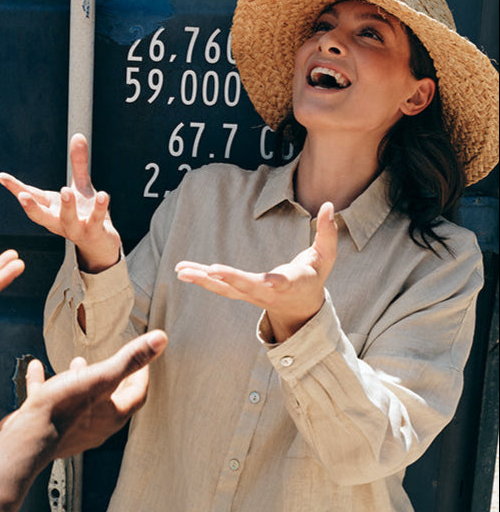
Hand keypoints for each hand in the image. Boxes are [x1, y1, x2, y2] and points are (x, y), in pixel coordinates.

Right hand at [0, 133, 120, 272]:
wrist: (101, 245)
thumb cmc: (85, 215)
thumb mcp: (80, 187)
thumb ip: (78, 163)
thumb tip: (78, 135)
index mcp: (51, 209)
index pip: (31, 196)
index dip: (15, 187)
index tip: (1, 177)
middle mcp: (59, 221)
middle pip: (41, 216)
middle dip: (31, 207)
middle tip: (22, 197)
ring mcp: (76, 229)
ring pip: (68, 219)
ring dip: (67, 206)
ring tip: (66, 190)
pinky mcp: (94, 233)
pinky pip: (96, 220)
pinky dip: (99, 208)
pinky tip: (103, 195)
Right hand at [0, 330, 167, 458]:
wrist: (26, 439)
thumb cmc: (64, 409)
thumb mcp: (101, 377)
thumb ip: (131, 358)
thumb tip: (160, 339)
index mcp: (113, 414)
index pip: (137, 393)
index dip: (142, 374)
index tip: (141, 360)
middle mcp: (96, 424)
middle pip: (112, 399)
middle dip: (114, 378)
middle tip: (116, 363)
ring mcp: (71, 427)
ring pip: (81, 400)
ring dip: (81, 380)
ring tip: (78, 362)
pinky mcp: (47, 425)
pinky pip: (49, 400)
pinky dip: (46, 383)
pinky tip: (36, 368)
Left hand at [175, 202, 337, 341]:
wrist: (300, 306)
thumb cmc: (314, 276)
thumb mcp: (326, 255)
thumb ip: (327, 232)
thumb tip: (330, 205)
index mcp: (292, 284)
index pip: (282, 283)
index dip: (274, 282)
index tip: (268, 281)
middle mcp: (268, 293)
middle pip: (247, 287)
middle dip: (230, 280)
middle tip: (212, 271)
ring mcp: (251, 295)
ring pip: (226, 289)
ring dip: (203, 280)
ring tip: (181, 271)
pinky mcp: (240, 293)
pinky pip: (218, 286)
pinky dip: (201, 278)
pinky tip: (182, 271)